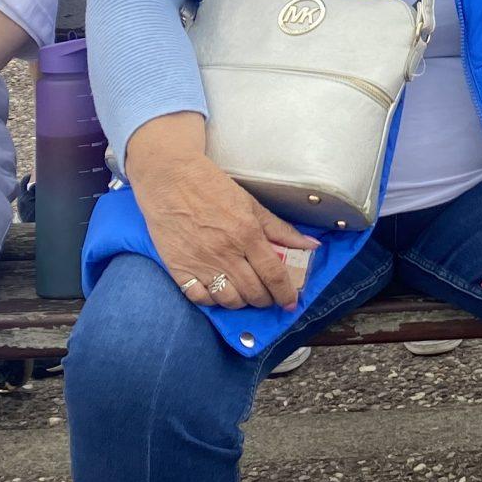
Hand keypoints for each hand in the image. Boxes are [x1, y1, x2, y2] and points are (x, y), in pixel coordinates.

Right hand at [128, 123, 318, 311]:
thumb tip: (311, 245)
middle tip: (267, 296)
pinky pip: (199, 298)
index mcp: (247, 234)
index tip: (290, 302)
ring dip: (241, 302)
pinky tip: (218, 292)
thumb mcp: (251, 204)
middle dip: (265, 300)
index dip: (285, 293)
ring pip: (228, 300)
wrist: (169, 179)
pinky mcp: (178, 268)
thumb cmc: (212, 187)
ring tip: (245, 294)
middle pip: (253, 292)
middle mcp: (225, 253)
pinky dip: (212, 300)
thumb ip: (280, 229)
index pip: (273, 274)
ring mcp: (200, 263)